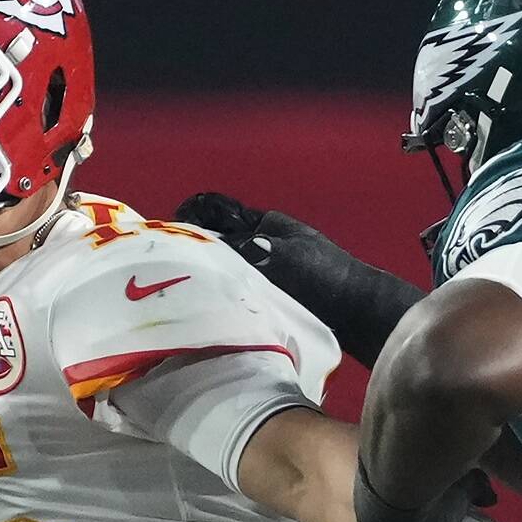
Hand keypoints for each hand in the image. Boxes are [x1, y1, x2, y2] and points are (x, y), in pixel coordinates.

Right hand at [173, 191, 428, 370]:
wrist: (357, 311)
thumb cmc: (326, 276)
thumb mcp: (286, 254)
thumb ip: (250, 247)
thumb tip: (212, 243)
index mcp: (264, 223)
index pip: (216, 210)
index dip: (190, 216)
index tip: (168, 232)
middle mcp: (258, 243)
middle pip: (213, 241)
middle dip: (190, 250)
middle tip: (164, 268)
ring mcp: (259, 270)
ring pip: (220, 267)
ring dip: (202, 276)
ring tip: (177, 289)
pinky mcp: (263, 295)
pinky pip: (230, 290)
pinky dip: (216, 295)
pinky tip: (201, 307)